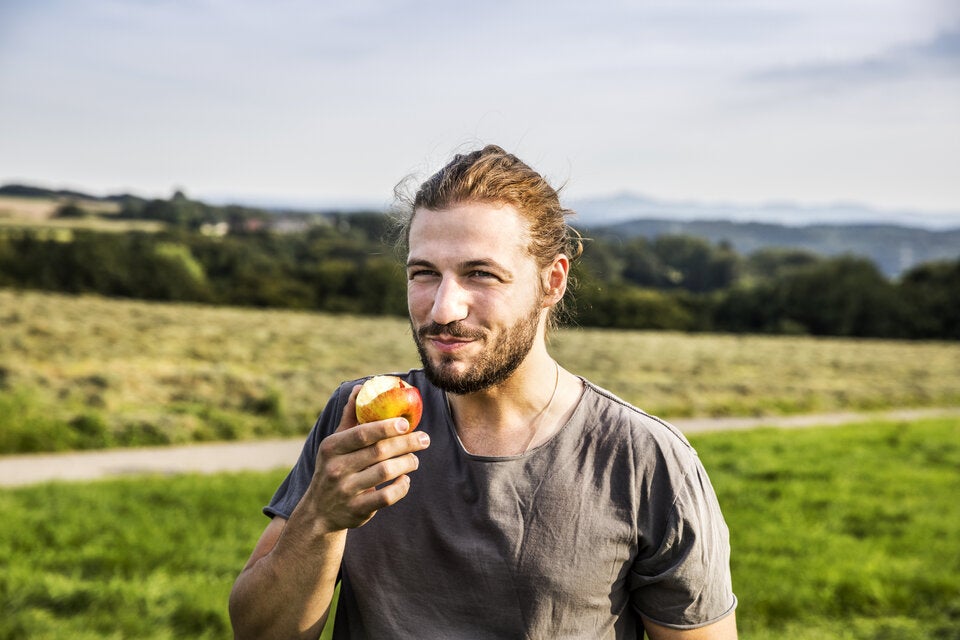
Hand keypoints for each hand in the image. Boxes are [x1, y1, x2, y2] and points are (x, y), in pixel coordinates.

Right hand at [308, 385, 429, 531]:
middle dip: (406, 443)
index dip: (386, 427)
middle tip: (424, 439)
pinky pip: (386, 497)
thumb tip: (361, 387)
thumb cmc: (333, 468)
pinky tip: (405, 479)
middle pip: (379, 452)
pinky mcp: (356, 510)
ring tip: (415, 459)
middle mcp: (336, 468)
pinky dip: (400, 487)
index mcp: (332, 447)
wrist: (318, 511)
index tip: (406, 423)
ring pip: (385, 473)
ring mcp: (345, 490)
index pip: (362, 433)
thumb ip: (349, 417)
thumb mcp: (335, 443)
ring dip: (406, 463)